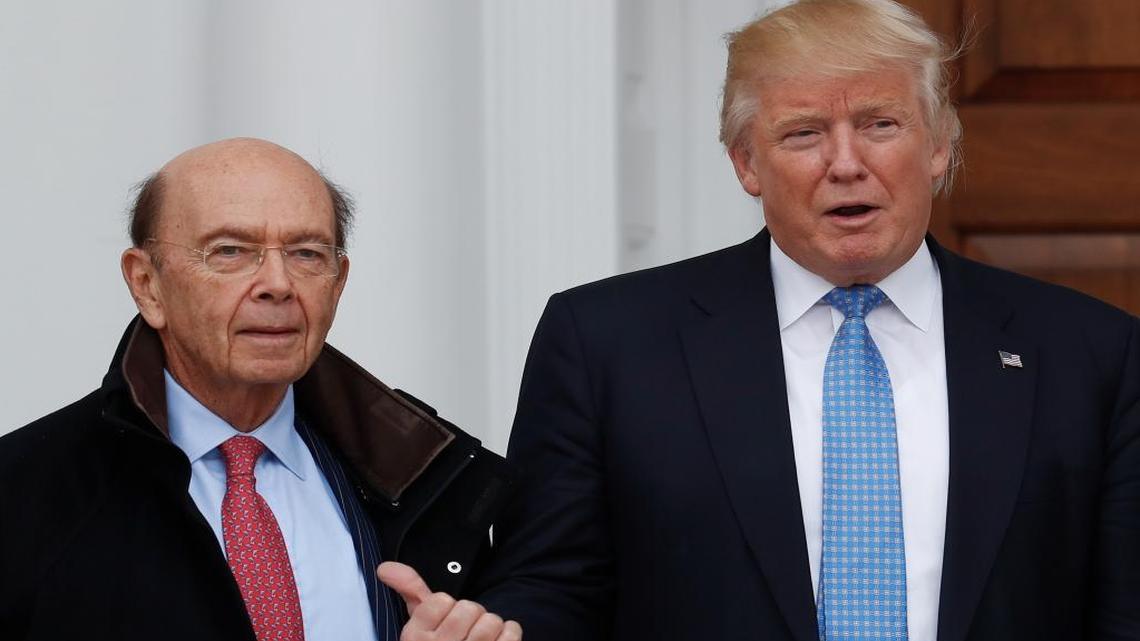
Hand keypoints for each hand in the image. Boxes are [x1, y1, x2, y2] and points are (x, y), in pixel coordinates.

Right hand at [378, 561, 521, 640]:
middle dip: (472, 615)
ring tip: (481, 637)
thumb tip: (385, 567)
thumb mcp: (418, 623)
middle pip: (469, 608)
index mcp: (415, 638)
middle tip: (465, 630)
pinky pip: (511, 633)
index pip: (441, 600)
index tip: (445, 622)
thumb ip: (408, 591)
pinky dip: (510, 633)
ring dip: (492, 626)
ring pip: (491, 621)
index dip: (448, 607)